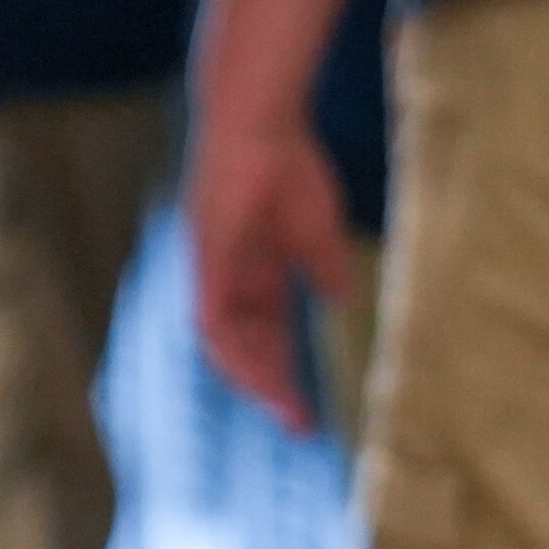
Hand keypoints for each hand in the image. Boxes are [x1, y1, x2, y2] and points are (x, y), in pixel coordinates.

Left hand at [187, 111, 353, 433]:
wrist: (262, 124)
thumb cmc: (289, 167)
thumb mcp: (318, 236)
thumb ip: (325, 276)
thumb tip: (342, 310)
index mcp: (256, 271)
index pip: (268, 333)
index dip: (288, 371)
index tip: (312, 407)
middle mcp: (230, 279)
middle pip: (246, 347)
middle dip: (272, 387)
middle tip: (300, 424)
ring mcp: (214, 273)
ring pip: (226, 344)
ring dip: (255, 379)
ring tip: (286, 407)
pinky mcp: (206, 263)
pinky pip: (212, 322)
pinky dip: (234, 353)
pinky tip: (261, 376)